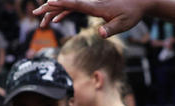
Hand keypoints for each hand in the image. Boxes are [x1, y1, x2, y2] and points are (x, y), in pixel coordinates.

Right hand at [35, 0, 150, 37]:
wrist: (139, 2)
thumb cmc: (132, 13)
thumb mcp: (124, 24)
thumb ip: (111, 29)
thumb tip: (101, 34)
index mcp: (96, 6)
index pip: (75, 4)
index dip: (62, 3)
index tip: (49, 2)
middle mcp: (91, 2)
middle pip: (66, 3)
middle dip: (50, 8)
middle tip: (35, 13)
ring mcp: (90, 4)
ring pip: (68, 6)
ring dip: (53, 11)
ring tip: (40, 19)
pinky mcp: (92, 6)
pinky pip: (74, 8)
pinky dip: (63, 12)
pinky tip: (55, 19)